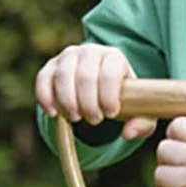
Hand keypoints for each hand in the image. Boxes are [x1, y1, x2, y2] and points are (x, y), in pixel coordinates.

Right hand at [34, 45, 155, 140]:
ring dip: (68, 102)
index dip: (108, 96)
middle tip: (94, 120)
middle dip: (89, 103)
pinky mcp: (51, 67)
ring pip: (63, 77)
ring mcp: (68, 57)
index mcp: (114, 57)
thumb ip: (142, 123)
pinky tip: (54, 114)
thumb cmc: (122, 99)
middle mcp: (90, 52)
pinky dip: (46, 98)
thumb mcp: (139, 111)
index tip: (111, 114)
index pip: (109, 72)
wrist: (100, 86)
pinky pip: (43, 79)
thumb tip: (127, 134)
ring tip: (76, 118)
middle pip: (85, 76)